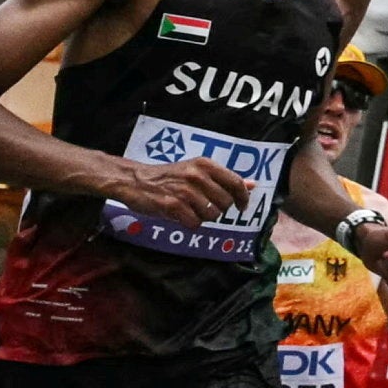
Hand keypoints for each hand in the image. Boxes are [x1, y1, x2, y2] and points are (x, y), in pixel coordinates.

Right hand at [104, 150, 247, 225]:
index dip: (243, 198)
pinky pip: (195, 223)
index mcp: (205, 164)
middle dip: (219, 209)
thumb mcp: (197, 170)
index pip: (236, 183)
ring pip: (212, 215)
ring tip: (191, 210)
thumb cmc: (169, 176)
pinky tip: (181, 215)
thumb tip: (252, 184)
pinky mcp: (172, 205)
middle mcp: (197, 175)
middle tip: (205, 207)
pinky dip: (190, 223)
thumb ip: (224, 178)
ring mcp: (184, 191)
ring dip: (203, 217)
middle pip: (226, 203)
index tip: (242, 207)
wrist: (135, 180)